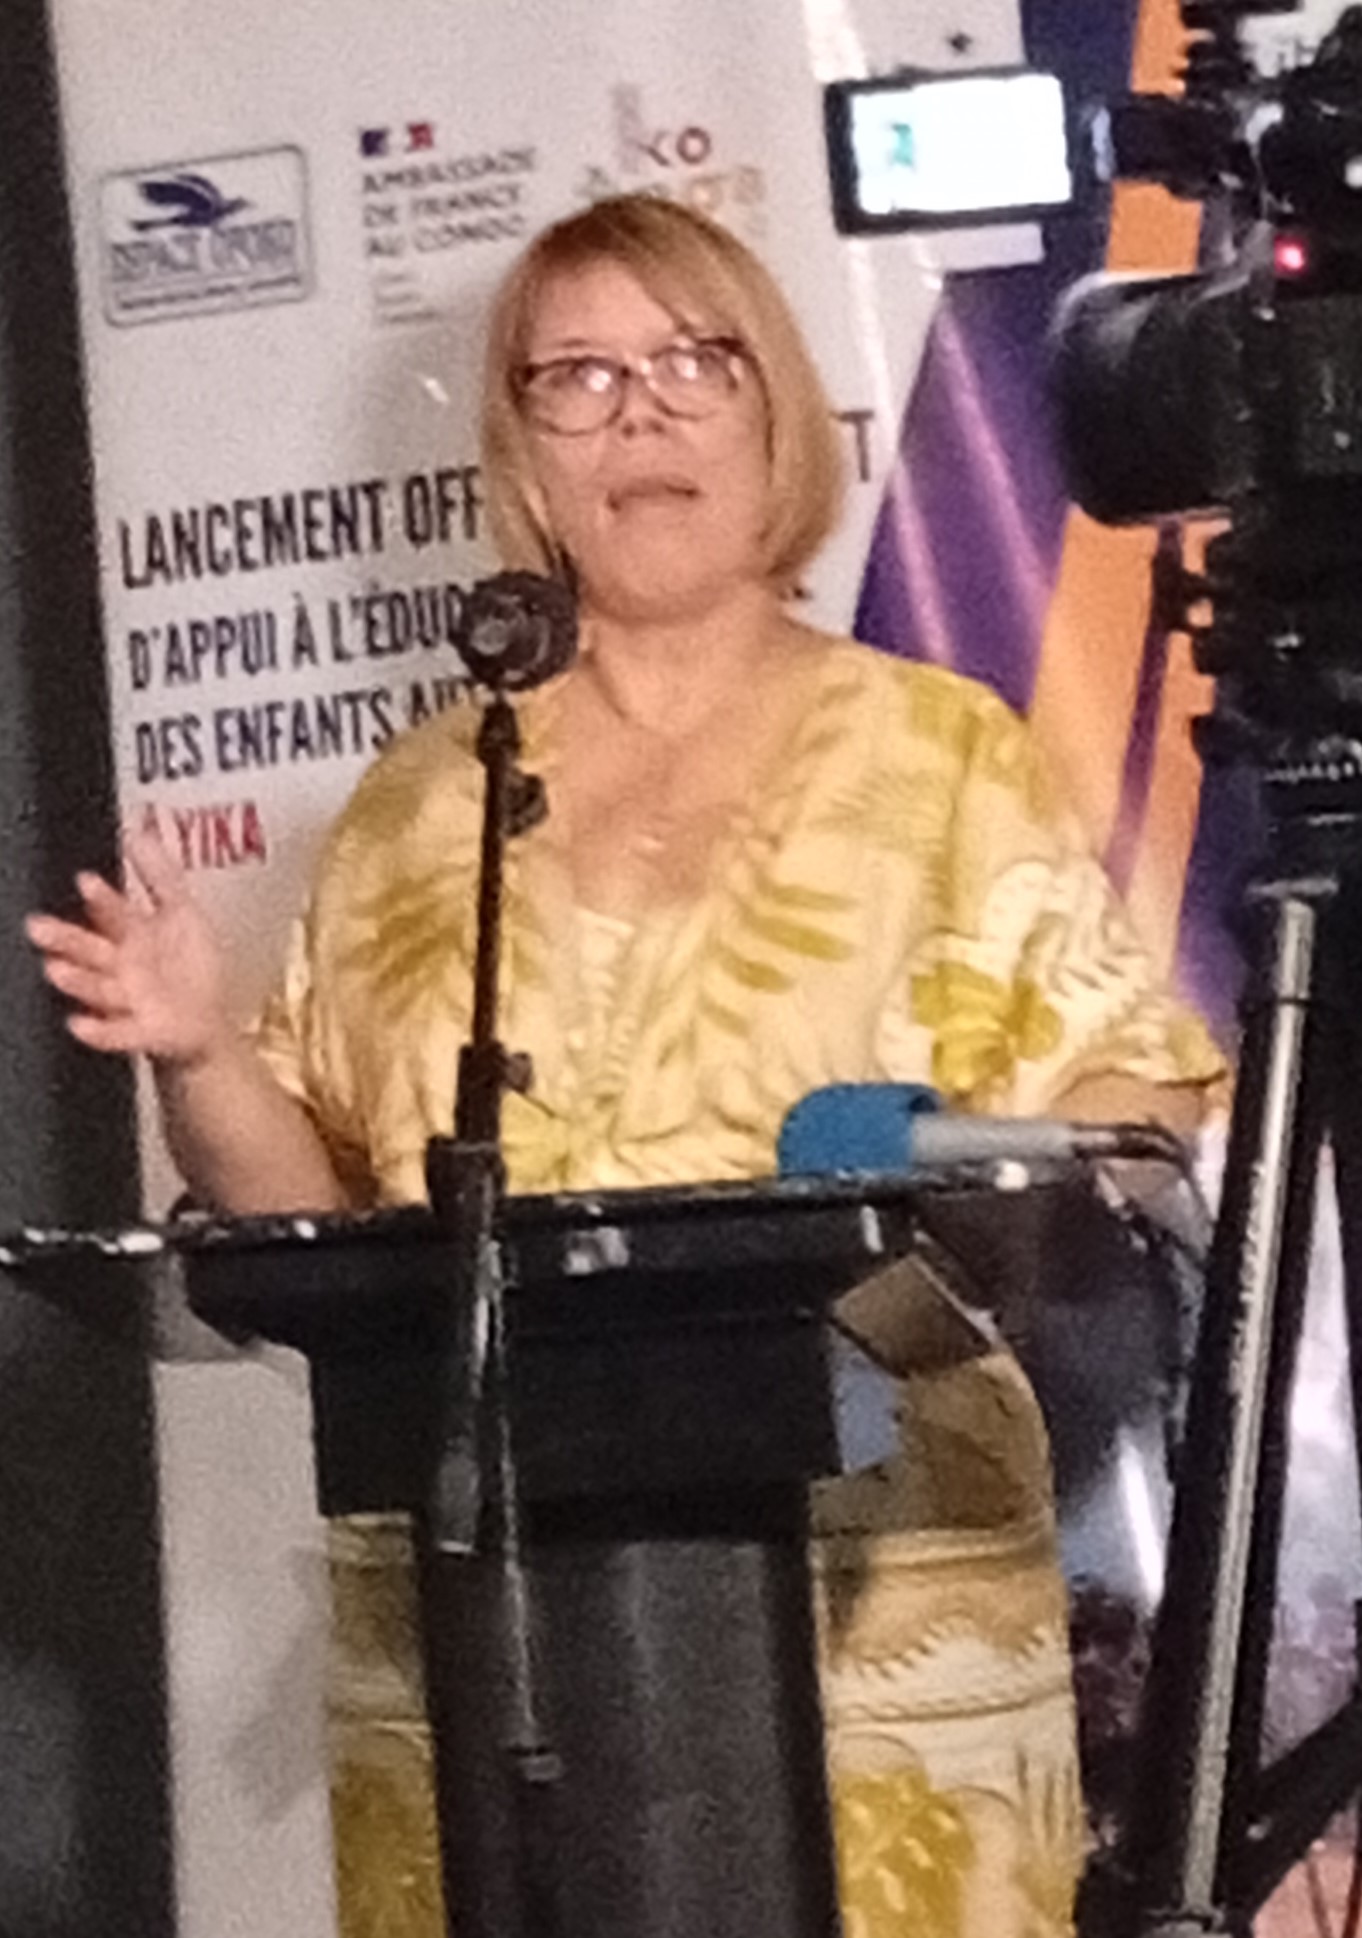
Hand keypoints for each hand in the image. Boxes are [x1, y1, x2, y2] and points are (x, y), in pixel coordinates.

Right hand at [25, 826, 231, 1066]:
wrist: (207, 1021)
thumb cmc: (189, 964)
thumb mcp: (182, 912)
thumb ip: (160, 875)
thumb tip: (138, 831)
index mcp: (129, 933)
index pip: (112, 911)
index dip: (101, 897)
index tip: (85, 880)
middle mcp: (120, 965)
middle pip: (89, 949)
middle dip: (65, 938)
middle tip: (38, 926)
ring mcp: (125, 1000)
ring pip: (96, 987)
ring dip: (76, 980)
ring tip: (55, 970)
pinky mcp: (138, 1032)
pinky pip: (115, 1033)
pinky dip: (98, 1031)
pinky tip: (79, 1024)